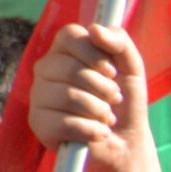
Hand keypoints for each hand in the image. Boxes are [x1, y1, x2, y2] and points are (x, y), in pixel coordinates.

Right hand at [27, 22, 166, 171]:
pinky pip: (64, 123)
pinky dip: (91, 130)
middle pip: (70, 68)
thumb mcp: (132, 68)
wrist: (124, 142)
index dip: (94, 53)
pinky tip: (99, 133)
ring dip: (100, 111)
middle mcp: (45, 70)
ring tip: (107, 117)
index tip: (111, 71)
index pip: (69, 35)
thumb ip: (120, 43)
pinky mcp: (39, 124)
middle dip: (103, 88)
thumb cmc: (124, 101)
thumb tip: (96, 29)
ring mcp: (38, 97)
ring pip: (68, 96)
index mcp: (64, 51)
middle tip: (114, 99)